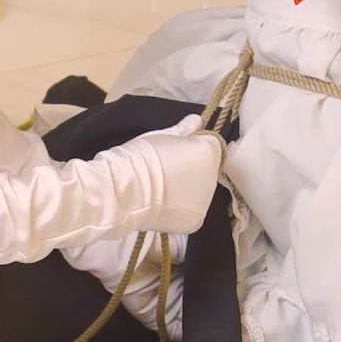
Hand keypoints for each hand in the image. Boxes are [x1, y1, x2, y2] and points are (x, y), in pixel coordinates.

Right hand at [116, 115, 223, 233]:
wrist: (127, 190)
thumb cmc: (141, 156)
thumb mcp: (161, 135)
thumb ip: (184, 129)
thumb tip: (197, 119)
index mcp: (209, 152)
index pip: (210, 146)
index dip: (192, 147)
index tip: (174, 151)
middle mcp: (214, 177)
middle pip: (206, 171)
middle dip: (192, 170)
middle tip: (166, 171)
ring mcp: (205, 202)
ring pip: (199, 193)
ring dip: (187, 191)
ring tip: (162, 191)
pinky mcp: (195, 222)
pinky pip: (190, 212)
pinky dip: (179, 210)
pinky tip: (163, 206)